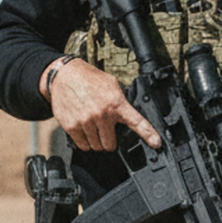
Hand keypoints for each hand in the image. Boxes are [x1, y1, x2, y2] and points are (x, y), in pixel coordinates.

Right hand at [42, 57, 161, 152]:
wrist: (65, 75)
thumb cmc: (89, 79)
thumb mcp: (112, 85)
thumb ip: (121, 101)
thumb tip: (129, 116)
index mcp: (116, 103)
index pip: (136, 122)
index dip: (149, 134)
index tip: (157, 144)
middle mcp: (102, 114)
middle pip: (110, 145)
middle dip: (109, 141)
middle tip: (105, 131)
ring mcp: (86, 122)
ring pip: (96, 147)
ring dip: (96, 141)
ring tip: (92, 127)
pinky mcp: (72, 126)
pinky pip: (83, 145)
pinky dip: (84, 141)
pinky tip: (83, 129)